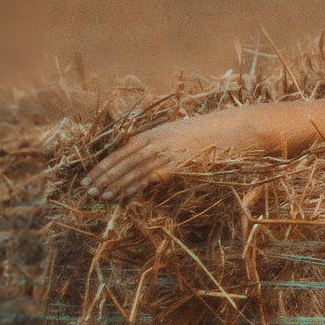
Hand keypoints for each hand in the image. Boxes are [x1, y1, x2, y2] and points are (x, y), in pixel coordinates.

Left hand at [85, 113, 254, 199]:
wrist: (238, 129)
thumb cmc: (215, 133)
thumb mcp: (185, 134)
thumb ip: (166, 144)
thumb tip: (153, 160)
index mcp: (156, 132)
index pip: (122, 150)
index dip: (105, 164)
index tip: (91, 176)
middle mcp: (157, 140)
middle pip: (122, 159)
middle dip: (103, 175)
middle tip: (87, 189)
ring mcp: (166, 151)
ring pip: (131, 169)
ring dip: (113, 183)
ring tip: (99, 195)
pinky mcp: (176, 164)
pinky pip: (148, 177)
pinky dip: (133, 186)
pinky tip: (121, 196)